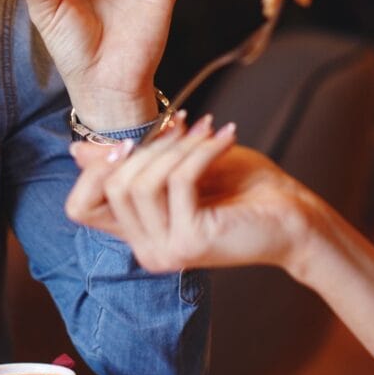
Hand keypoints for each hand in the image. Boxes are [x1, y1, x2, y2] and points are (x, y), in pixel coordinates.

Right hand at [64, 117, 327, 273]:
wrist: (296, 216)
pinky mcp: (191, 241)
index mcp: (139, 234)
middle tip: (184, 124)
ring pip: (140, 184)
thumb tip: (77, 150)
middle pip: (111, 186)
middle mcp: (146, 250)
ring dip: (175, 147)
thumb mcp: (179, 167)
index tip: (130, 140)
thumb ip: (133, 162)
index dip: (92, 170)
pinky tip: (224, 137)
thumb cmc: (242, 189)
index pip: (79, 208)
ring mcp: (167, 250)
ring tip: (207, 130)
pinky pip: (177, 182)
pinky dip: (200, 151)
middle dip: (147, 146)